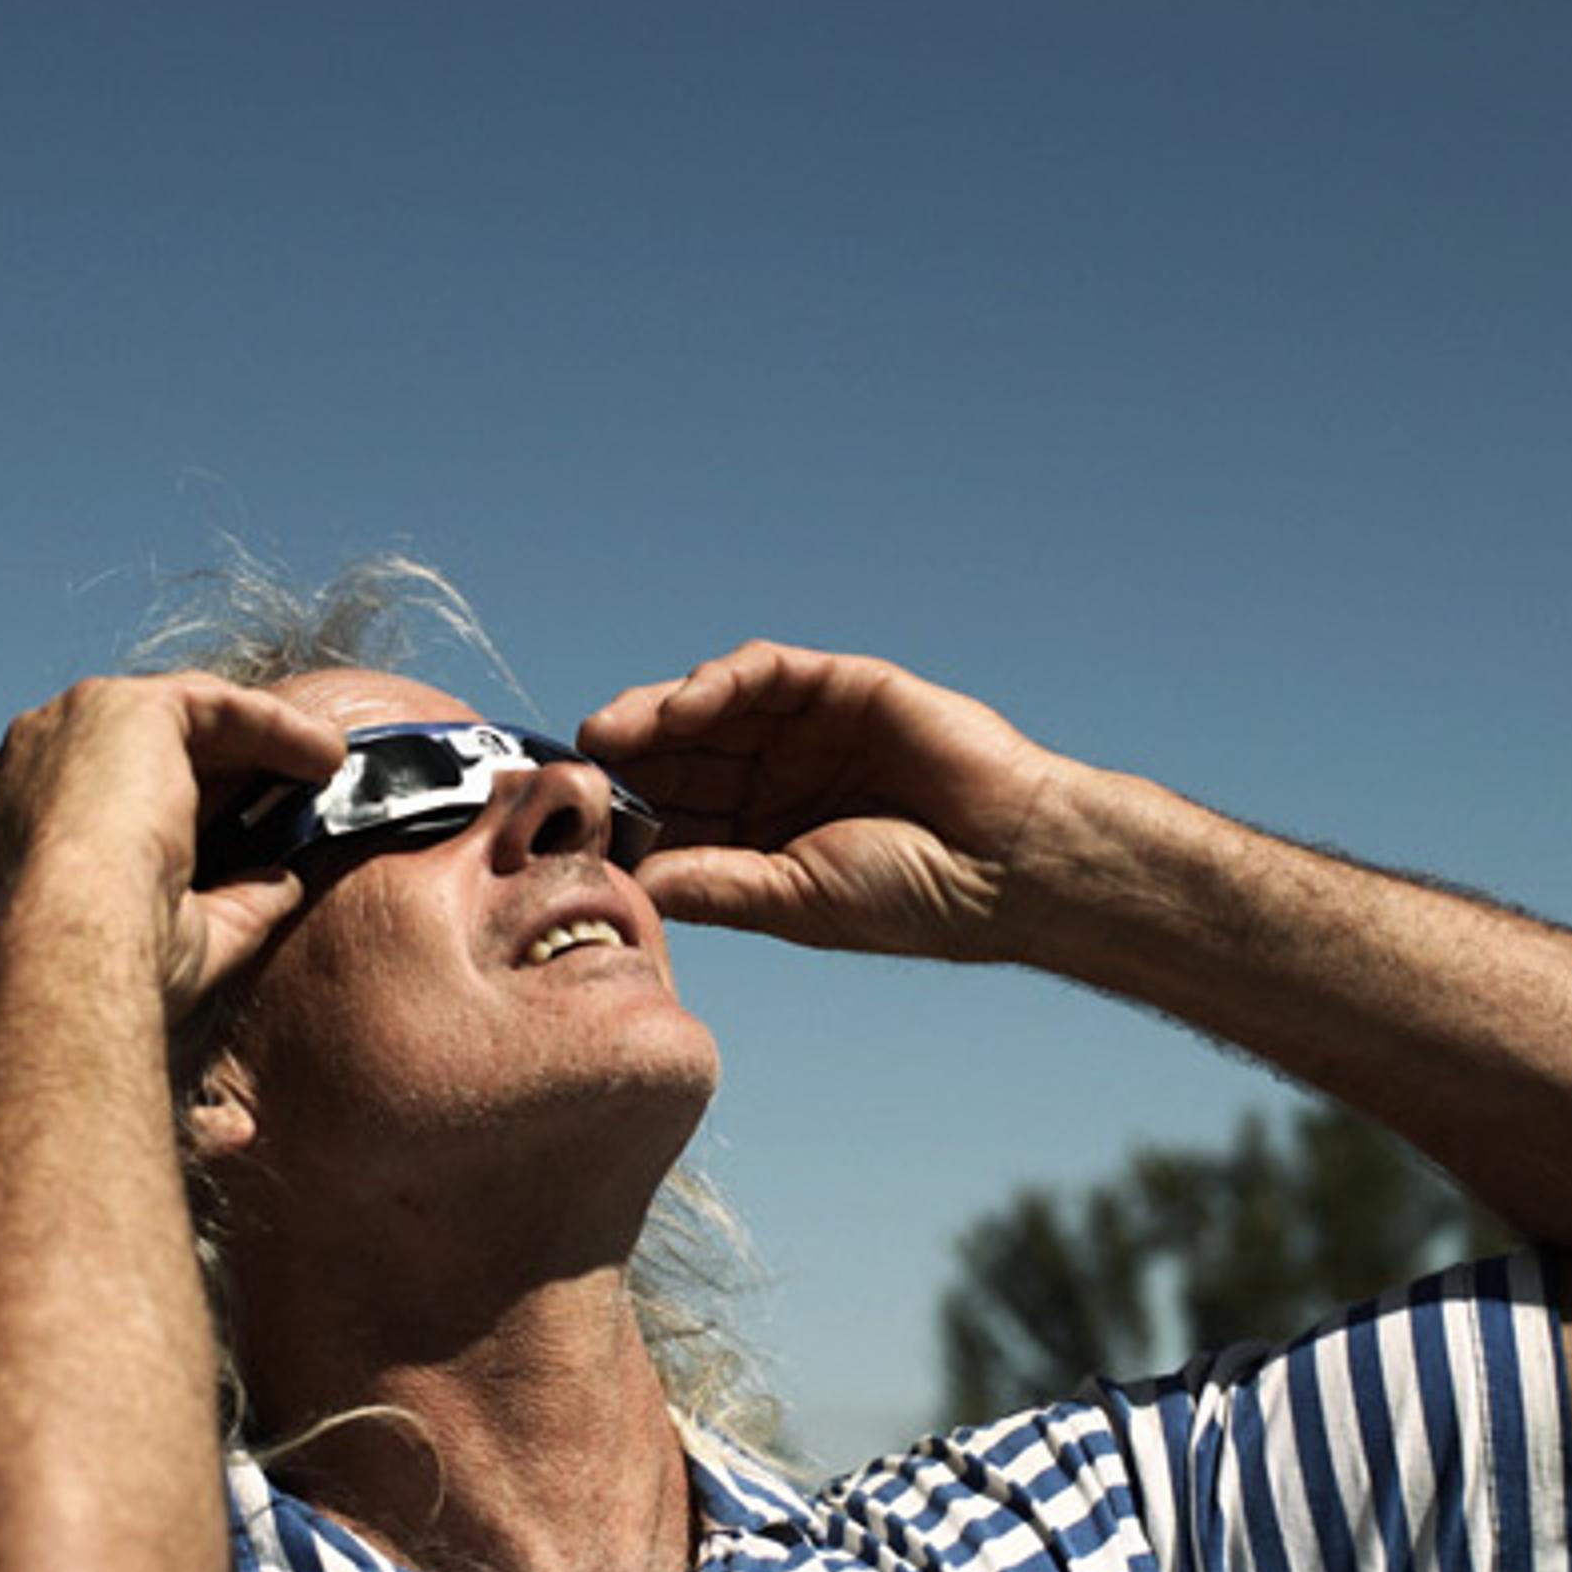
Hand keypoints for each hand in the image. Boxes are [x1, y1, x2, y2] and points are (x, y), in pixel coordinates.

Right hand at [0, 674, 346, 1016]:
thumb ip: (230, 903)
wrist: (78, 944)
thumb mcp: (180, 935)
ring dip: (259, 737)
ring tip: (323, 762)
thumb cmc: (111, 965)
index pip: (104, 793)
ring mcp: (69, 725)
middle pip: (142, 745)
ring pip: (181, 718)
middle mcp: (29, 761)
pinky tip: (324, 752)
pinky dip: (276, 725)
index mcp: (17, 823)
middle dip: (221, 763)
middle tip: (289, 788)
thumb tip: (282, 886)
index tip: (239, 825)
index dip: (175, 803)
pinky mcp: (124, 707)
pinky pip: (214, 704)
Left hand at [580, 642, 1073, 962]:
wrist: (1007, 864)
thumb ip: (712, 884)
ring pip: (708, 709)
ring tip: (609, 735)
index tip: (565, 821)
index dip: (621, 814)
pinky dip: (718, 681)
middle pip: (677, 755)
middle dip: (623, 760)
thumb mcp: (792, 900)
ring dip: (654, 716)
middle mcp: (774, 779)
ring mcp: (804, 731)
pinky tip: (685, 705)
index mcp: (758, 838)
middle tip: (569, 768)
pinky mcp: (839, 687)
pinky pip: (764, 672)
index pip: (672, 815)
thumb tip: (628, 886)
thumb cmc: (913, 898)